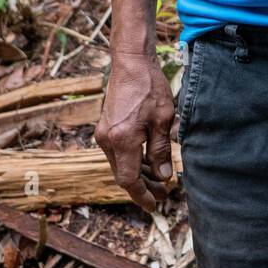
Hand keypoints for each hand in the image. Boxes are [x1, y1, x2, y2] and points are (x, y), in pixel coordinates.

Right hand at [94, 52, 176, 211]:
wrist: (130, 63)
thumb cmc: (149, 87)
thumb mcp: (163, 119)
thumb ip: (161, 151)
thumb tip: (164, 176)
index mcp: (122, 140)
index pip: (129, 180)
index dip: (142, 195)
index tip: (156, 205)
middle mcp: (107, 140)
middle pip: (123, 175)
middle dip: (143, 186)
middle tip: (164, 193)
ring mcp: (103, 134)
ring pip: (120, 164)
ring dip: (138, 174)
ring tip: (159, 179)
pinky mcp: (105, 127)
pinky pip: (117, 152)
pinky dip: (132, 160)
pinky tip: (147, 161)